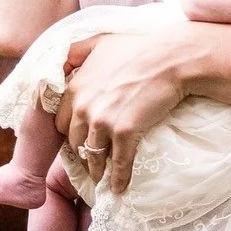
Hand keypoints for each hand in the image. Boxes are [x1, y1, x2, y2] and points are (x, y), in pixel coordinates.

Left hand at [57, 29, 190, 195]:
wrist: (170, 59)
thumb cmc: (138, 48)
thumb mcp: (99, 42)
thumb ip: (75, 51)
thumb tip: (61, 61)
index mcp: (76, 87)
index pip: (60, 121)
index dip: (69, 131)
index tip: (79, 139)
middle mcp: (84, 106)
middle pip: (73, 141)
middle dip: (80, 152)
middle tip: (89, 160)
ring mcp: (103, 120)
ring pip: (92, 155)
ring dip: (96, 170)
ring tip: (101, 178)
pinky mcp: (124, 132)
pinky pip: (118, 164)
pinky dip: (118, 179)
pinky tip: (120, 188)